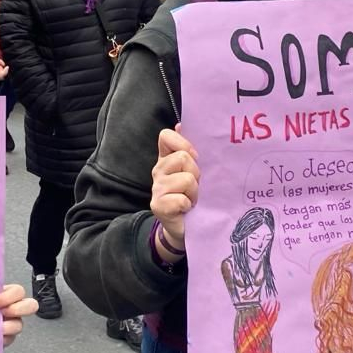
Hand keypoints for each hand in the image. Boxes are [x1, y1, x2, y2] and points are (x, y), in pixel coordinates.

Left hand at [0, 284, 36, 346]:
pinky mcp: (6, 338)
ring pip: (20, 325)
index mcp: (5, 294)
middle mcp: (12, 307)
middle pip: (30, 305)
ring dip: (10, 327)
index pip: (18, 291)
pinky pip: (10, 339)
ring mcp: (11, 323)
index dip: (9, 296)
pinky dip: (3, 339)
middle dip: (19, 309)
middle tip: (3, 313)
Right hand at [150, 127, 198, 248]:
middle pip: (183, 158)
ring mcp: (157, 188)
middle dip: (196, 173)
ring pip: (187, 179)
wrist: (186, 228)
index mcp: (166, 159)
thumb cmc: (191, 196)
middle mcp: (158, 171)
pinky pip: (181, 199)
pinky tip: (185, 209)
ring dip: (194, 192)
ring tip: (191, 199)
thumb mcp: (193, 172)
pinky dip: (187, 205)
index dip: (182, 143)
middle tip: (194, 186)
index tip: (194, 156)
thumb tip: (180, 125)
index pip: (165, 136)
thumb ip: (188, 151)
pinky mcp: (158, 205)